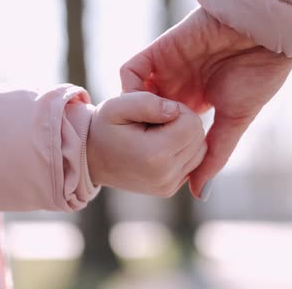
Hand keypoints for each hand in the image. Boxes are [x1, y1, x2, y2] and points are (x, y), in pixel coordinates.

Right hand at [86, 92, 206, 197]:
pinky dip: (182, 152)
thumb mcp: (117, 106)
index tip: (157, 111)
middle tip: (156, 122)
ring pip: (200, 151)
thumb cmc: (104, 128)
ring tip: (158, 135)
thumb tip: (175, 110)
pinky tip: (161, 147)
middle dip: (183, 124)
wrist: (90, 158)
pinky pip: (193, 164)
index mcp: (155, 155)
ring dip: (185, 138)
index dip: (178, 110)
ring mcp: (168, 186)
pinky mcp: (169, 190)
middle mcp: (165, 175)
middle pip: (199, 138)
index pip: (192, 123)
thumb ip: (148, 102)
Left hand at [121, 8, 291, 199]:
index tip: (155, 169)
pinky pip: (131, 71)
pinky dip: (130, 90)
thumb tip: (201, 194)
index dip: (160, 146)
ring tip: (134, 135)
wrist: (264, 34)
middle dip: (139, 133)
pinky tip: (141, 109)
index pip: (167, 128)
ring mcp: (167, 68)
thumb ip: (213, 155)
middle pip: (146, 113)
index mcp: (196, 101)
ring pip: (134, 94)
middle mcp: (178, 84)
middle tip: (135, 156)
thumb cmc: (257, 77)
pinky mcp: (159, 51)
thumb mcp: (234, 122)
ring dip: (131, 113)